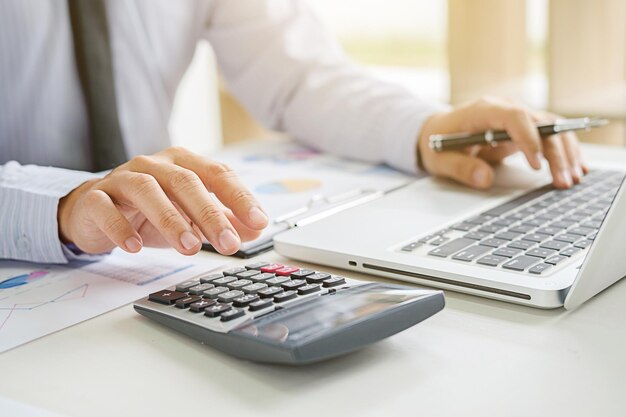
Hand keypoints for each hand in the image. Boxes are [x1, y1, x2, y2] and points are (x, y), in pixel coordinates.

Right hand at [58, 147, 268, 255]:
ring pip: (147, 191)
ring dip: (171, 219)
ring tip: (189, 248)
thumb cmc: (148, 210)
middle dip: (210, 214)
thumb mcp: (190, 216)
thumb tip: (255, 230)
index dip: (240, 197)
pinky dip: (121, 228)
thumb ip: (224, 220)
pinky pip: (106, 209)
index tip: (259, 221)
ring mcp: (122, 179)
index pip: (217, 174)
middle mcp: (154, 165)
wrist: (93, 210)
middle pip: (185, 182)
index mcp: (182, 163)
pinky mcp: (94, 198)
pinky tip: (135, 247)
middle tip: (228, 244)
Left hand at [418, 97, 588, 188]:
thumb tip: (484, 178)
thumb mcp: (440, 159)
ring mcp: (518, 117)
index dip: (528, 138)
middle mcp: (505, 109)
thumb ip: (460, 168)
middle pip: (540, 123)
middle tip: (562, 180)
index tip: (536, 164)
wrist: (437, 132)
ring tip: (573, 179)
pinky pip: (552, 134)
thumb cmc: (438, 143)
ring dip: (565, 153)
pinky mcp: (525, 129)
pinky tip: (578, 167)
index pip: (514, 117)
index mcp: (483, 111)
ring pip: (553, 127)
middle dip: (555, 153)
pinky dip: (566, 150)